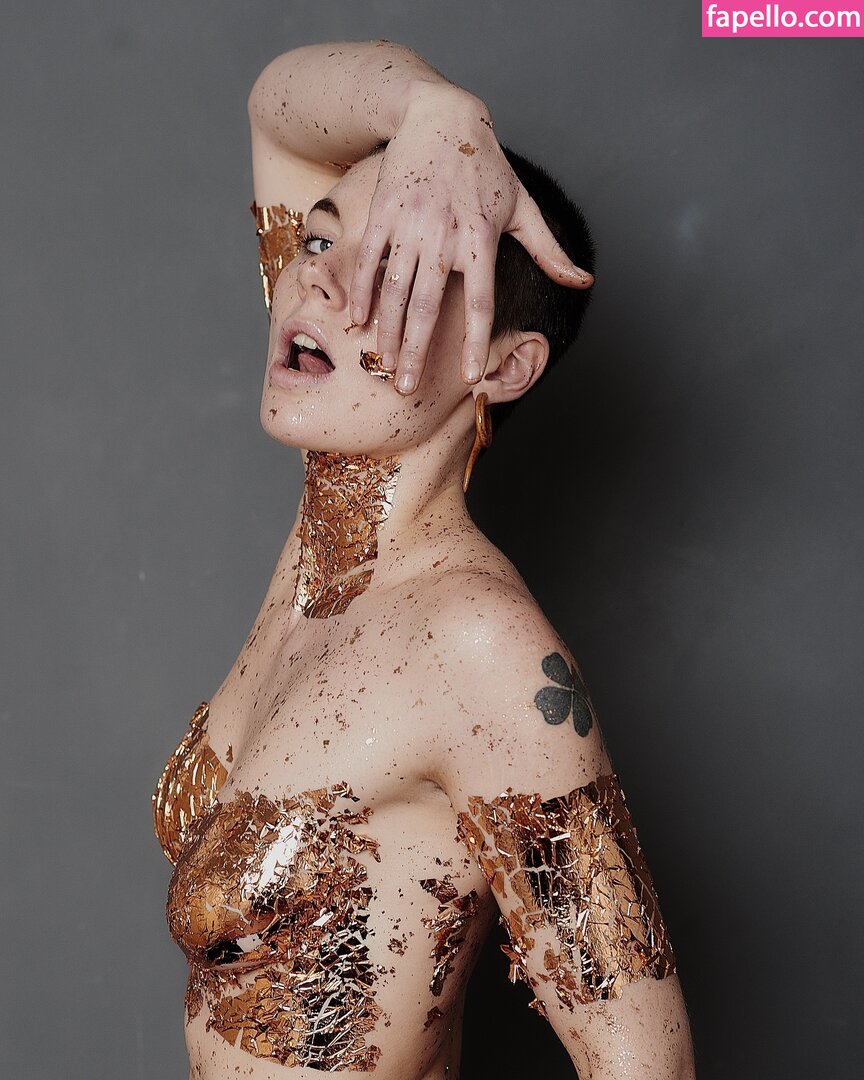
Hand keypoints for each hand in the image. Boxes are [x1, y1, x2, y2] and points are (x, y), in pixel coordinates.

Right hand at [348, 85, 593, 394]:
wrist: (440, 114)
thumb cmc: (486, 164)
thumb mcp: (521, 206)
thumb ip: (550, 251)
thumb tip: (585, 281)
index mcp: (481, 238)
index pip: (481, 302)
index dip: (475, 342)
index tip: (470, 378)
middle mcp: (444, 234)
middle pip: (428, 306)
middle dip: (415, 352)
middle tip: (406, 389)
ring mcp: (410, 224)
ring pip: (395, 289)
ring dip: (387, 331)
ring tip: (382, 366)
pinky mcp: (383, 213)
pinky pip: (369, 261)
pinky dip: (360, 293)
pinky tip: (355, 322)